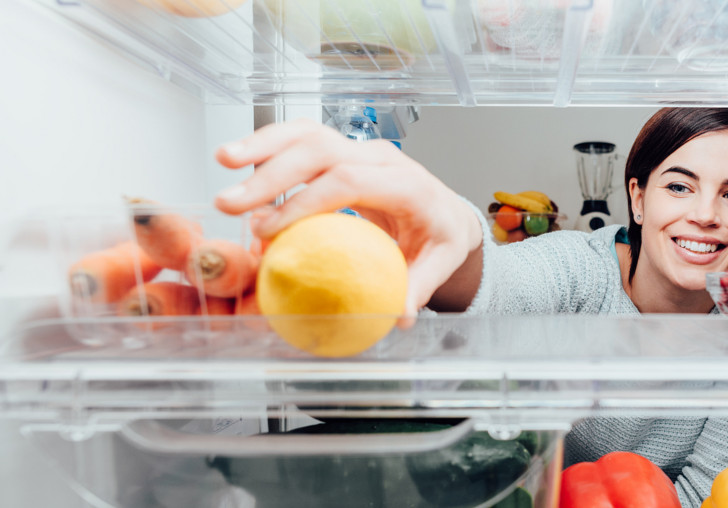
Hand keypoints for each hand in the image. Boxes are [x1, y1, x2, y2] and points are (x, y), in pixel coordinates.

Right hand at [213, 119, 482, 321]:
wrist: (446, 212)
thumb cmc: (440, 237)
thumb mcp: (440, 263)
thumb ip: (419, 286)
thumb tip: (399, 316)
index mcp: (407, 184)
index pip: (350, 181)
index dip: (306, 202)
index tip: (269, 230)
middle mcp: (382, 158)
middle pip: (321, 150)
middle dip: (272, 173)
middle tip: (231, 204)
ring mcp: (360, 149)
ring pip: (308, 133)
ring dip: (262, 145)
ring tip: (223, 160)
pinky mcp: (343, 150)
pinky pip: (303, 139)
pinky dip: (269, 144)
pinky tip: (236, 158)